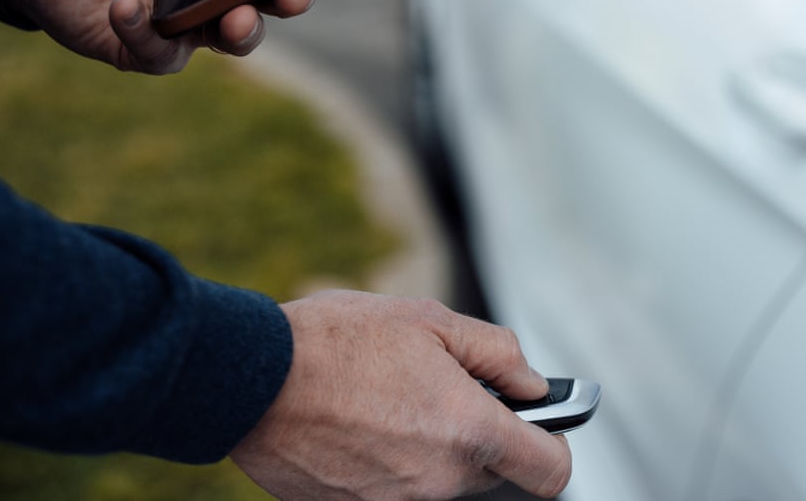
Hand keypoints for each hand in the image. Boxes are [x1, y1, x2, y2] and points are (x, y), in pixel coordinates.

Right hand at [230, 292, 572, 499]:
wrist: (250, 379)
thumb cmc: (340, 342)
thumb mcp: (432, 321)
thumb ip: (498, 354)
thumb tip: (532, 383)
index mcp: (469, 433)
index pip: (549, 472)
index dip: (556, 445)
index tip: (542, 424)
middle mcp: (438, 482)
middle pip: (492, 471)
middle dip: (483, 432)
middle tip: (446, 386)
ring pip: (443, 479)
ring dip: (434, 444)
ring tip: (394, 397)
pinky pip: (398, 487)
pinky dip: (394, 460)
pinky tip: (364, 421)